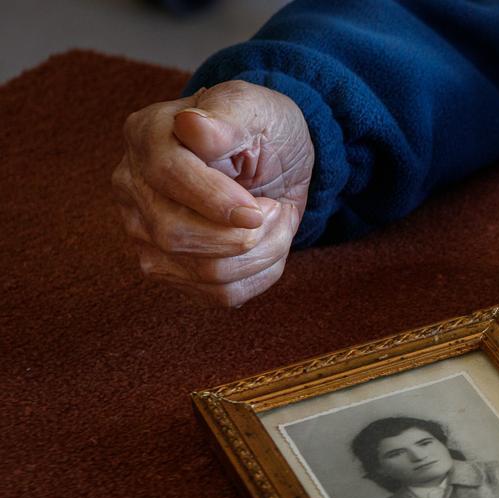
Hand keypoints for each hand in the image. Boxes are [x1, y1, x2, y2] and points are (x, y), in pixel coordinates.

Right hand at [111, 80, 313, 306]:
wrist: (273, 160)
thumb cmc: (261, 128)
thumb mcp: (255, 109)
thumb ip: (226, 116)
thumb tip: (192, 125)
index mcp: (147, 134)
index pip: (167, 176)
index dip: (216, 200)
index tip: (259, 208)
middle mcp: (132, 185)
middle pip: (174, 235)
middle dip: (242, 234)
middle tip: (273, 210)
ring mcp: (144, 231)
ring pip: (202, 272)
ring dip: (261, 254)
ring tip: (274, 222)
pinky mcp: (170, 268)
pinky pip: (218, 295)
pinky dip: (259, 275)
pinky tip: (268, 246)